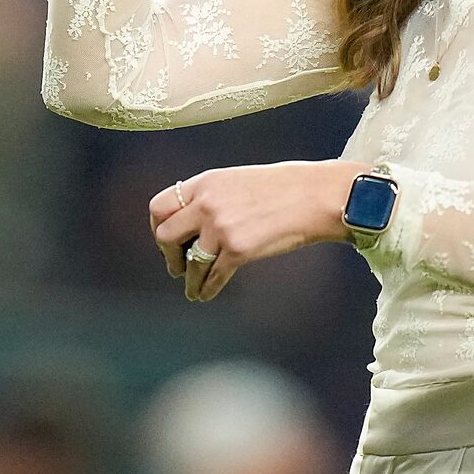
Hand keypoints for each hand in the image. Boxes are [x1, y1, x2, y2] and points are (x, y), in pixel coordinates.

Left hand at [150, 159, 364, 301]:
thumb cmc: (282, 187)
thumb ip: (211, 196)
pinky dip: (206, 288)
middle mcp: (206, 204)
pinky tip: (205, 294)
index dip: (158, 226)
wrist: (314, 196)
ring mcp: (221, 228)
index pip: (160, 206)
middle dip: (168, 254)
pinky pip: (213, 276)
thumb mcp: (237, 180)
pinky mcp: (238, 250)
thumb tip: (192, 220)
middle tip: (175, 265)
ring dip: (188, 279)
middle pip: (165, 235)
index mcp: (205, 183)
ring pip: (189, 262)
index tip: (166, 239)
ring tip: (191, 288)